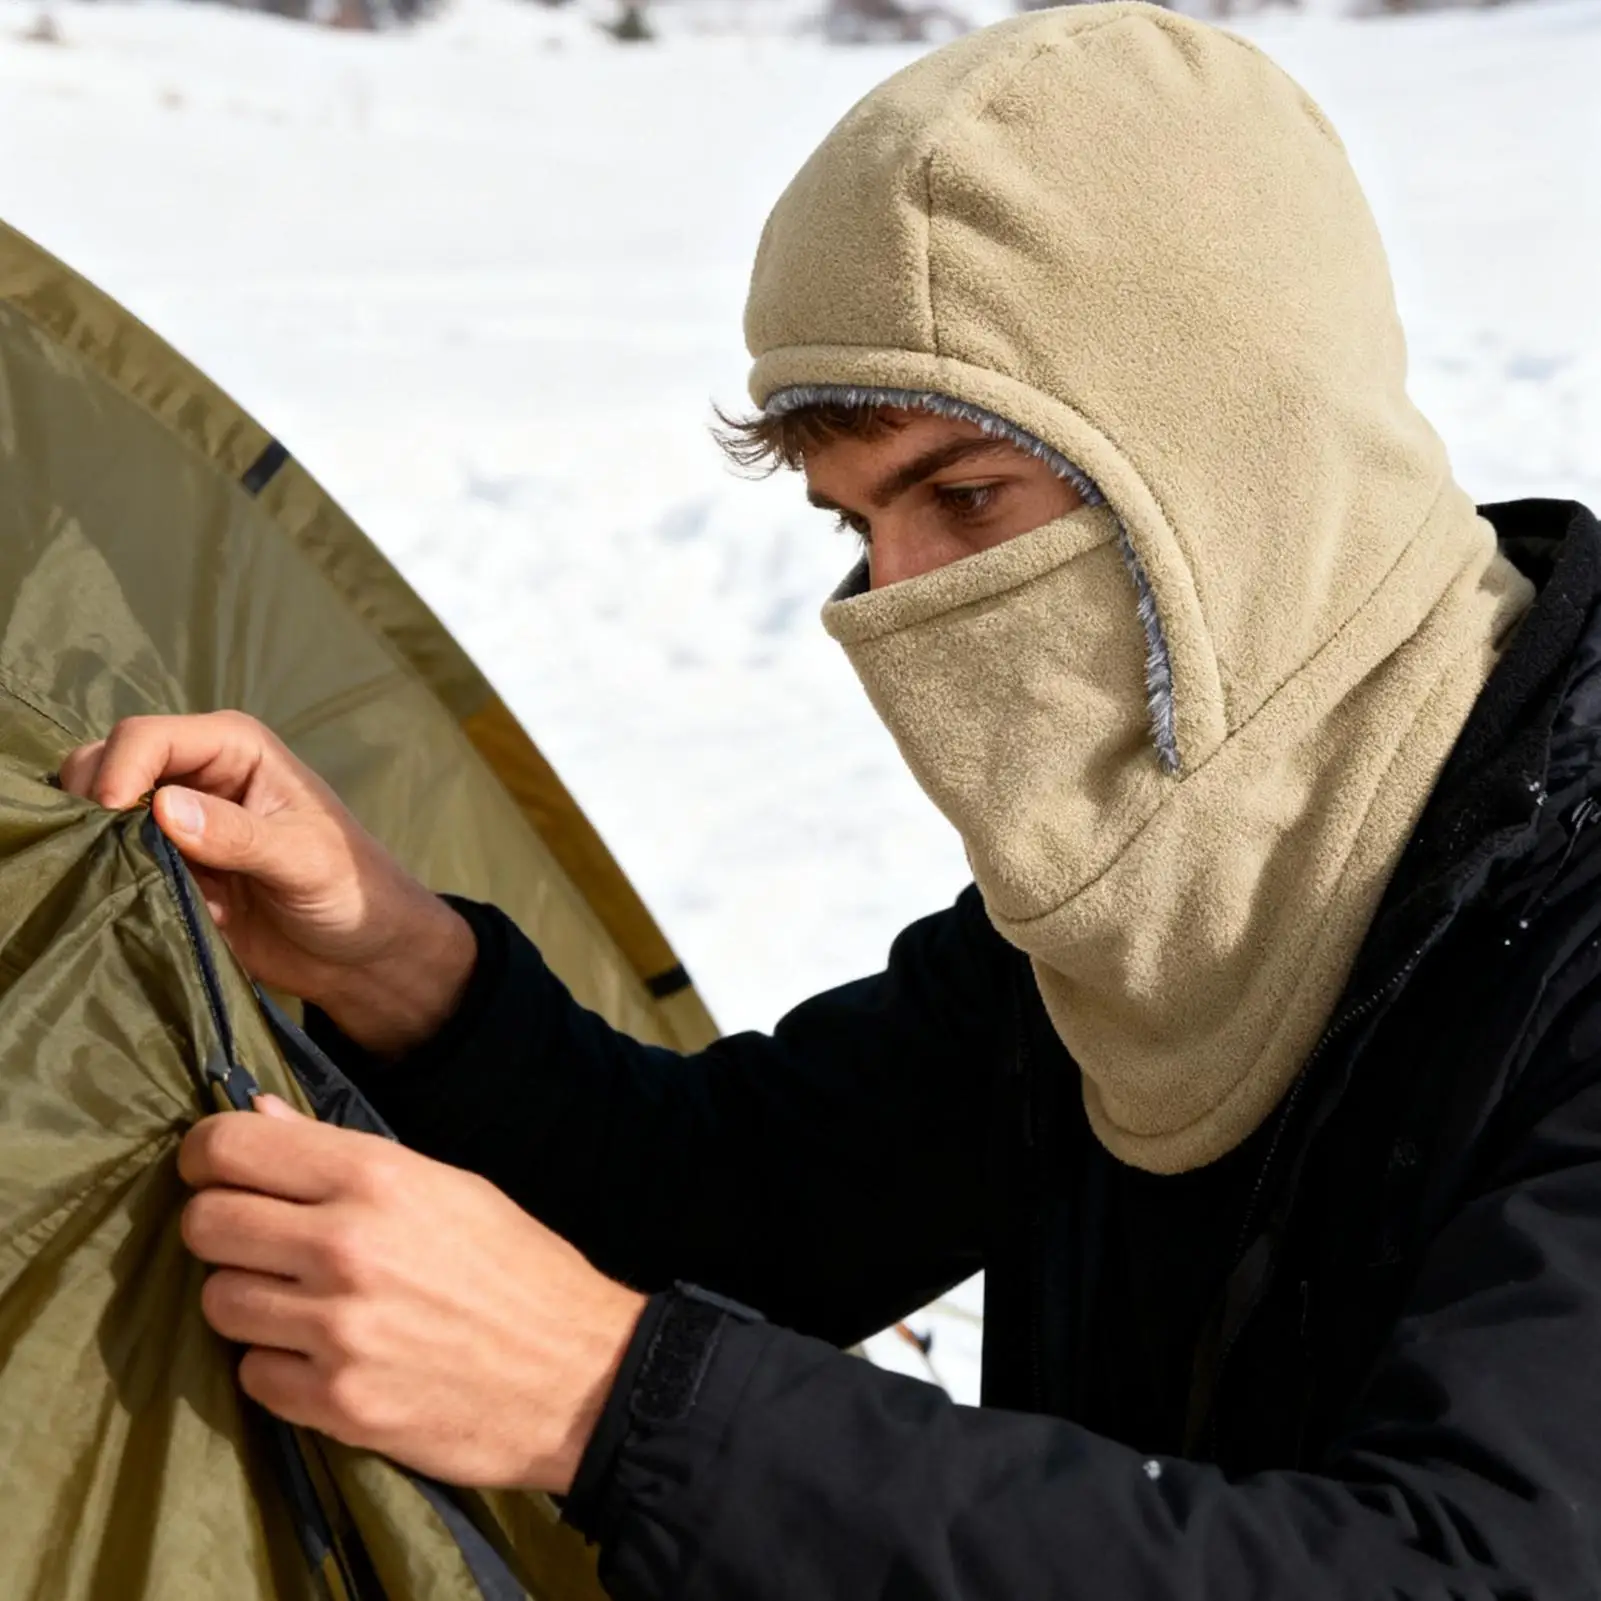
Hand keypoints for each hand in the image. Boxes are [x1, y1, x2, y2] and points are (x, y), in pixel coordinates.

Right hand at [59, 712, 475, 1054]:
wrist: (360, 953)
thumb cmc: (351, 889)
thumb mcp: (302, 859)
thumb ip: (236, 834)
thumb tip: (162, 807)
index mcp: (234, 747)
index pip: (147, 737)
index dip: (119, 772)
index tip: (111, 819)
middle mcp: (197, 773)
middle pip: (106, 764)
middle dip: (92, 802)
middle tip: (101, 852)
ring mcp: (176, 822)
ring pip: (98, 813)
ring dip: (94, 841)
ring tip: (110, 877)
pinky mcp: (166, 868)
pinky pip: (111, 861)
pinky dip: (104, 874)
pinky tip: (117, 897)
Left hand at [181, 1097, 645, 1493]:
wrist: (578, 1374)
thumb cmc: (516, 1268)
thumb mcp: (446, 1186)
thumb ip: (344, 1154)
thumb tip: (255, 1115)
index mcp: (377, 1177)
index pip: (230, 1148)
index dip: (207, 1156)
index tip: (217, 1170)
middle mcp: (346, 1246)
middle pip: (205, 1224)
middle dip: (221, 1228)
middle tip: (260, 1240)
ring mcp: (337, 1330)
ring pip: (217, 1301)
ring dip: (249, 1299)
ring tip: (303, 1300)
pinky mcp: (336, 1403)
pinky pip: (251, 1374)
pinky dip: (277, 1365)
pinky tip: (325, 1353)